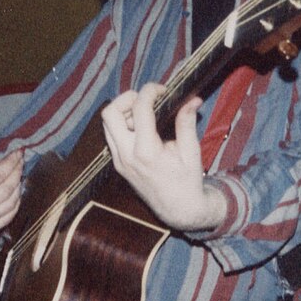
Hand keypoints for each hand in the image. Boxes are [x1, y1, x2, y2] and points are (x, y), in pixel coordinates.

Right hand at [0, 149, 23, 239]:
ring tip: (18, 174)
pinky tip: (16, 190)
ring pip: (11, 202)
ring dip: (19, 185)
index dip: (9, 163)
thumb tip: (9, 159)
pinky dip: (17, 200)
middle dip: (16, 172)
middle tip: (20, 161)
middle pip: (5, 190)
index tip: (17, 153)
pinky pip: (10, 214)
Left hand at [101, 83, 226, 230]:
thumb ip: (187, 123)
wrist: (178, 210)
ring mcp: (119, 161)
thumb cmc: (188, 181)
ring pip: (107, 124)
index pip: (139, 109)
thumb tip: (193, 99)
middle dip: (127, 98)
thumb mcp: (191, 151)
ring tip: (146, 113)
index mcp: (146, 152)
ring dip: (124, 111)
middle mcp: (127, 155)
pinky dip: (123, 124)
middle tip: (147, 99)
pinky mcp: (118, 164)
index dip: (150, 91)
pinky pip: (112, 135)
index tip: (163, 89)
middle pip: (110, 113)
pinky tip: (143, 127)